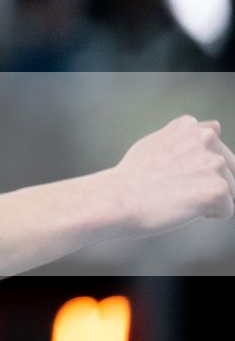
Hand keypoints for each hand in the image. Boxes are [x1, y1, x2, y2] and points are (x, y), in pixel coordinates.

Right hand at [111, 115, 234, 235]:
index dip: (194, 169)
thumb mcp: (156, 144)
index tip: (170, 174)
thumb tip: (216, 126)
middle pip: (227, 171)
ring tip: (174, 196)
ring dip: (205, 199)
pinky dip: (208, 214)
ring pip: (229, 191)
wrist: (117, 199)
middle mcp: (206, 138)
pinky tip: (182, 206)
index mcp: (190, 126)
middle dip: (205, 183)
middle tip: (171, 187)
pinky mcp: (219, 188)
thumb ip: (185, 136)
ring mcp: (214, 162)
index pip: (214, 152)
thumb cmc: (132, 177)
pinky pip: (227, 210)